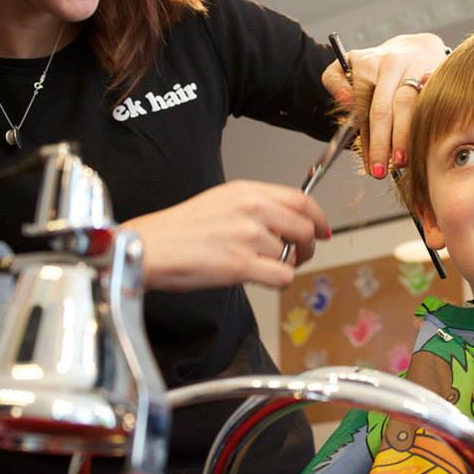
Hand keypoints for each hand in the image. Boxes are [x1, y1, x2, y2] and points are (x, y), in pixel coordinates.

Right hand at [123, 180, 330, 290]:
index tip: (322, 230)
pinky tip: (263, 280)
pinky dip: (278, 282)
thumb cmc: (181, 229)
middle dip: (308, 247)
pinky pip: (282, 276)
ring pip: (291, 255)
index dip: (318, 217)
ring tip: (259, 267)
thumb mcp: (222, 201)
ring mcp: (248, 236)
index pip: (302, 199)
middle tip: (299, 256)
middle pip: (305, 227)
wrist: (150, 247)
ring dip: (283, 265)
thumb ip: (257, 206)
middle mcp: (252, 208)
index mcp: (248, 190)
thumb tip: (291, 219)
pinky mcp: (241, 264)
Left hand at [321, 33, 447, 177]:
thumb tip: (344, 99)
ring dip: (406, 136)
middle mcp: (393, 64)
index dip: (367, 139)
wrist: (416, 46)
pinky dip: (429, 123)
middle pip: (387, 108)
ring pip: (411, 105)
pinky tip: (426, 141)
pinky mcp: (438, 71)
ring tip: (403, 161)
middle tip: (382, 170)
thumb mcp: (349, 64)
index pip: (365, 107)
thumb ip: (334, 80)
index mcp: (368, 64)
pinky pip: (433, 101)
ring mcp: (418, 66)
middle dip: (383, 143)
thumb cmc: (380, 65)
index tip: (370, 163)